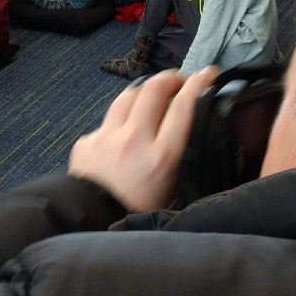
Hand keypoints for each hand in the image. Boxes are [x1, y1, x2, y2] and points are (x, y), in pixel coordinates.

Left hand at [69, 67, 217, 212]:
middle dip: (170, 78)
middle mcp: (134, 140)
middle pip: (153, 89)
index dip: (199, 83)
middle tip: (178, 81)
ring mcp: (107, 137)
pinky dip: (119, 123)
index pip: (183, 106)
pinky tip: (121, 134)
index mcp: (162, 156)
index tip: (208, 73)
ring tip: (151, 96)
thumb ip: (180, 153)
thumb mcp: (172, 186)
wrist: (93, 222)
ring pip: (128, 96)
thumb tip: (191, 124)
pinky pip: (107, 122)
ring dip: (144, 91)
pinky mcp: (87, 140)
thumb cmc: (140, 210)